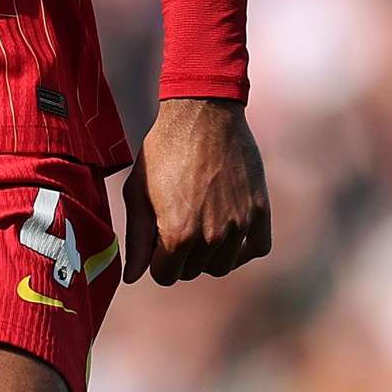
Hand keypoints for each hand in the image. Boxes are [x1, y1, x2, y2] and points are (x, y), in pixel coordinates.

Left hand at [122, 96, 270, 284]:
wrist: (203, 113)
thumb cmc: (164, 150)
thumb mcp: (138, 193)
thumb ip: (136, 239)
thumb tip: (132, 277)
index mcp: (177, 235)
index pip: (166, 276)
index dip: (157, 259)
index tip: (158, 237)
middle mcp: (211, 236)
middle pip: (193, 272)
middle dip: (181, 255)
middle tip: (179, 222)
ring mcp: (239, 225)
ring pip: (223, 265)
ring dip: (209, 254)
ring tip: (200, 224)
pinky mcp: (259, 211)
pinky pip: (257, 248)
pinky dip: (243, 248)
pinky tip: (229, 232)